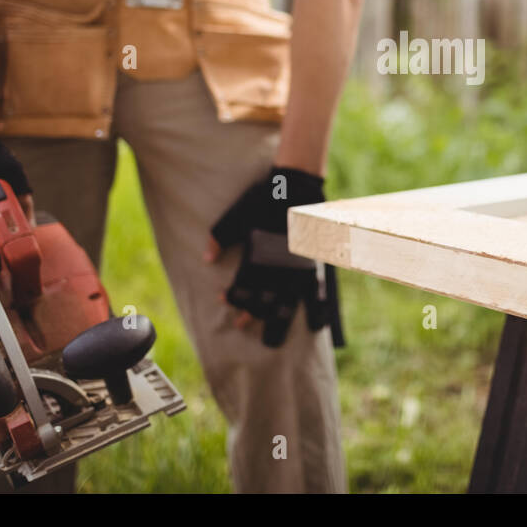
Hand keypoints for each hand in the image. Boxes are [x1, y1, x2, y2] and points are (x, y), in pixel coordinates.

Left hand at [206, 167, 342, 346]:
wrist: (295, 186)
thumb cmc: (262, 199)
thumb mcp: (235, 216)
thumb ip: (219, 237)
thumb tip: (207, 258)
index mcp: (256, 260)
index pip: (241, 289)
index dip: (231, 298)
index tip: (223, 300)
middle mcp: (277, 271)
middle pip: (263, 305)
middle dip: (250, 317)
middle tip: (241, 325)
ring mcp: (298, 271)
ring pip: (288, 308)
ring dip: (278, 325)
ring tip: (272, 340)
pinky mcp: (315, 266)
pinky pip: (320, 294)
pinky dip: (319, 311)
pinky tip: (317, 326)